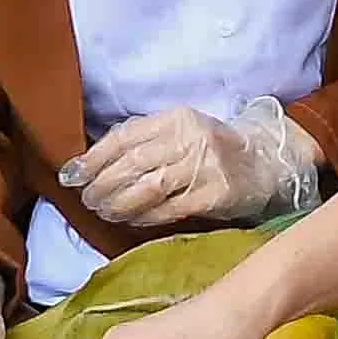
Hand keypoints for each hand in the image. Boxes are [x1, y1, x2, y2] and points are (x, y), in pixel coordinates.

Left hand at [65, 100, 317, 228]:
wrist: (266, 162)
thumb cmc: (213, 149)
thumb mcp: (181, 132)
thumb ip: (145, 142)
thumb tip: (93, 162)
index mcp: (176, 118)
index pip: (124, 137)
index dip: (94, 158)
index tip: (71, 175)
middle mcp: (189, 138)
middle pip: (132, 164)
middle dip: (102, 184)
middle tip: (87, 199)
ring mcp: (204, 166)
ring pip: (148, 188)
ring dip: (119, 204)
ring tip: (105, 212)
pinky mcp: (215, 194)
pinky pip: (170, 209)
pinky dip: (146, 216)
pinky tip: (132, 220)